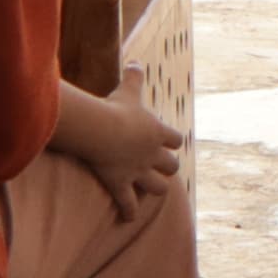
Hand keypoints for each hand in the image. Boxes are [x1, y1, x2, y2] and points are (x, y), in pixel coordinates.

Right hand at [53, 71, 183, 223]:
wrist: (101, 129)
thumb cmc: (115, 108)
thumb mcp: (128, 89)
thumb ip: (134, 76)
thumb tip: (136, 61)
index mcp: (158, 132)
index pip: (175, 140)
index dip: (171, 141)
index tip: (167, 142)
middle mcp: (153, 154)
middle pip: (171, 166)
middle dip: (167, 168)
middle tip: (161, 168)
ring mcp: (138, 172)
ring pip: (158, 187)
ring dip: (155, 188)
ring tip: (149, 189)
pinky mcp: (121, 184)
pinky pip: (128, 204)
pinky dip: (129, 211)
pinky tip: (128, 217)